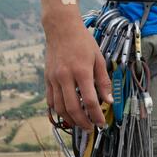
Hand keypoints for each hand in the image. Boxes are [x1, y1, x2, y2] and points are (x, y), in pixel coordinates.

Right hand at [43, 15, 112, 130]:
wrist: (61, 28)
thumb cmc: (83, 42)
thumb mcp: (99, 59)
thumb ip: (104, 82)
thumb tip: (109, 101)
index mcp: (81, 72)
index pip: (90, 101)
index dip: (96, 115)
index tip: (101, 123)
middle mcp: (65, 77)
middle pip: (73, 108)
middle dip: (83, 122)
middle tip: (91, 128)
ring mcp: (54, 78)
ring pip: (59, 107)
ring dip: (70, 120)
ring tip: (80, 125)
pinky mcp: (47, 78)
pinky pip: (50, 100)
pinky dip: (58, 111)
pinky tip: (67, 115)